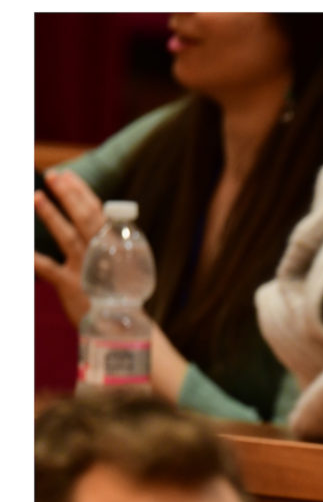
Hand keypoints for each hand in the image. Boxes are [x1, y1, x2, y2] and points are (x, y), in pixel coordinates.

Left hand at [34, 170, 104, 325]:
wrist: (122, 326)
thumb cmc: (119, 294)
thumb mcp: (119, 265)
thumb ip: (105, 244)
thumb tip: (97, 220)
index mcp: (114, 245)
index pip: (97, 211)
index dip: (80, 192)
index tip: (68, 176)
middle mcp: (101, 253)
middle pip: (83, 218)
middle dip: (67, 195)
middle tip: (53, 176)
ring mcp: (86, 268)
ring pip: (66, 236)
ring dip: (50, 215)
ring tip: (36, 196)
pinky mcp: (71, 285)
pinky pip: (48, 269)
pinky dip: (33, 258)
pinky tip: (21, 249)